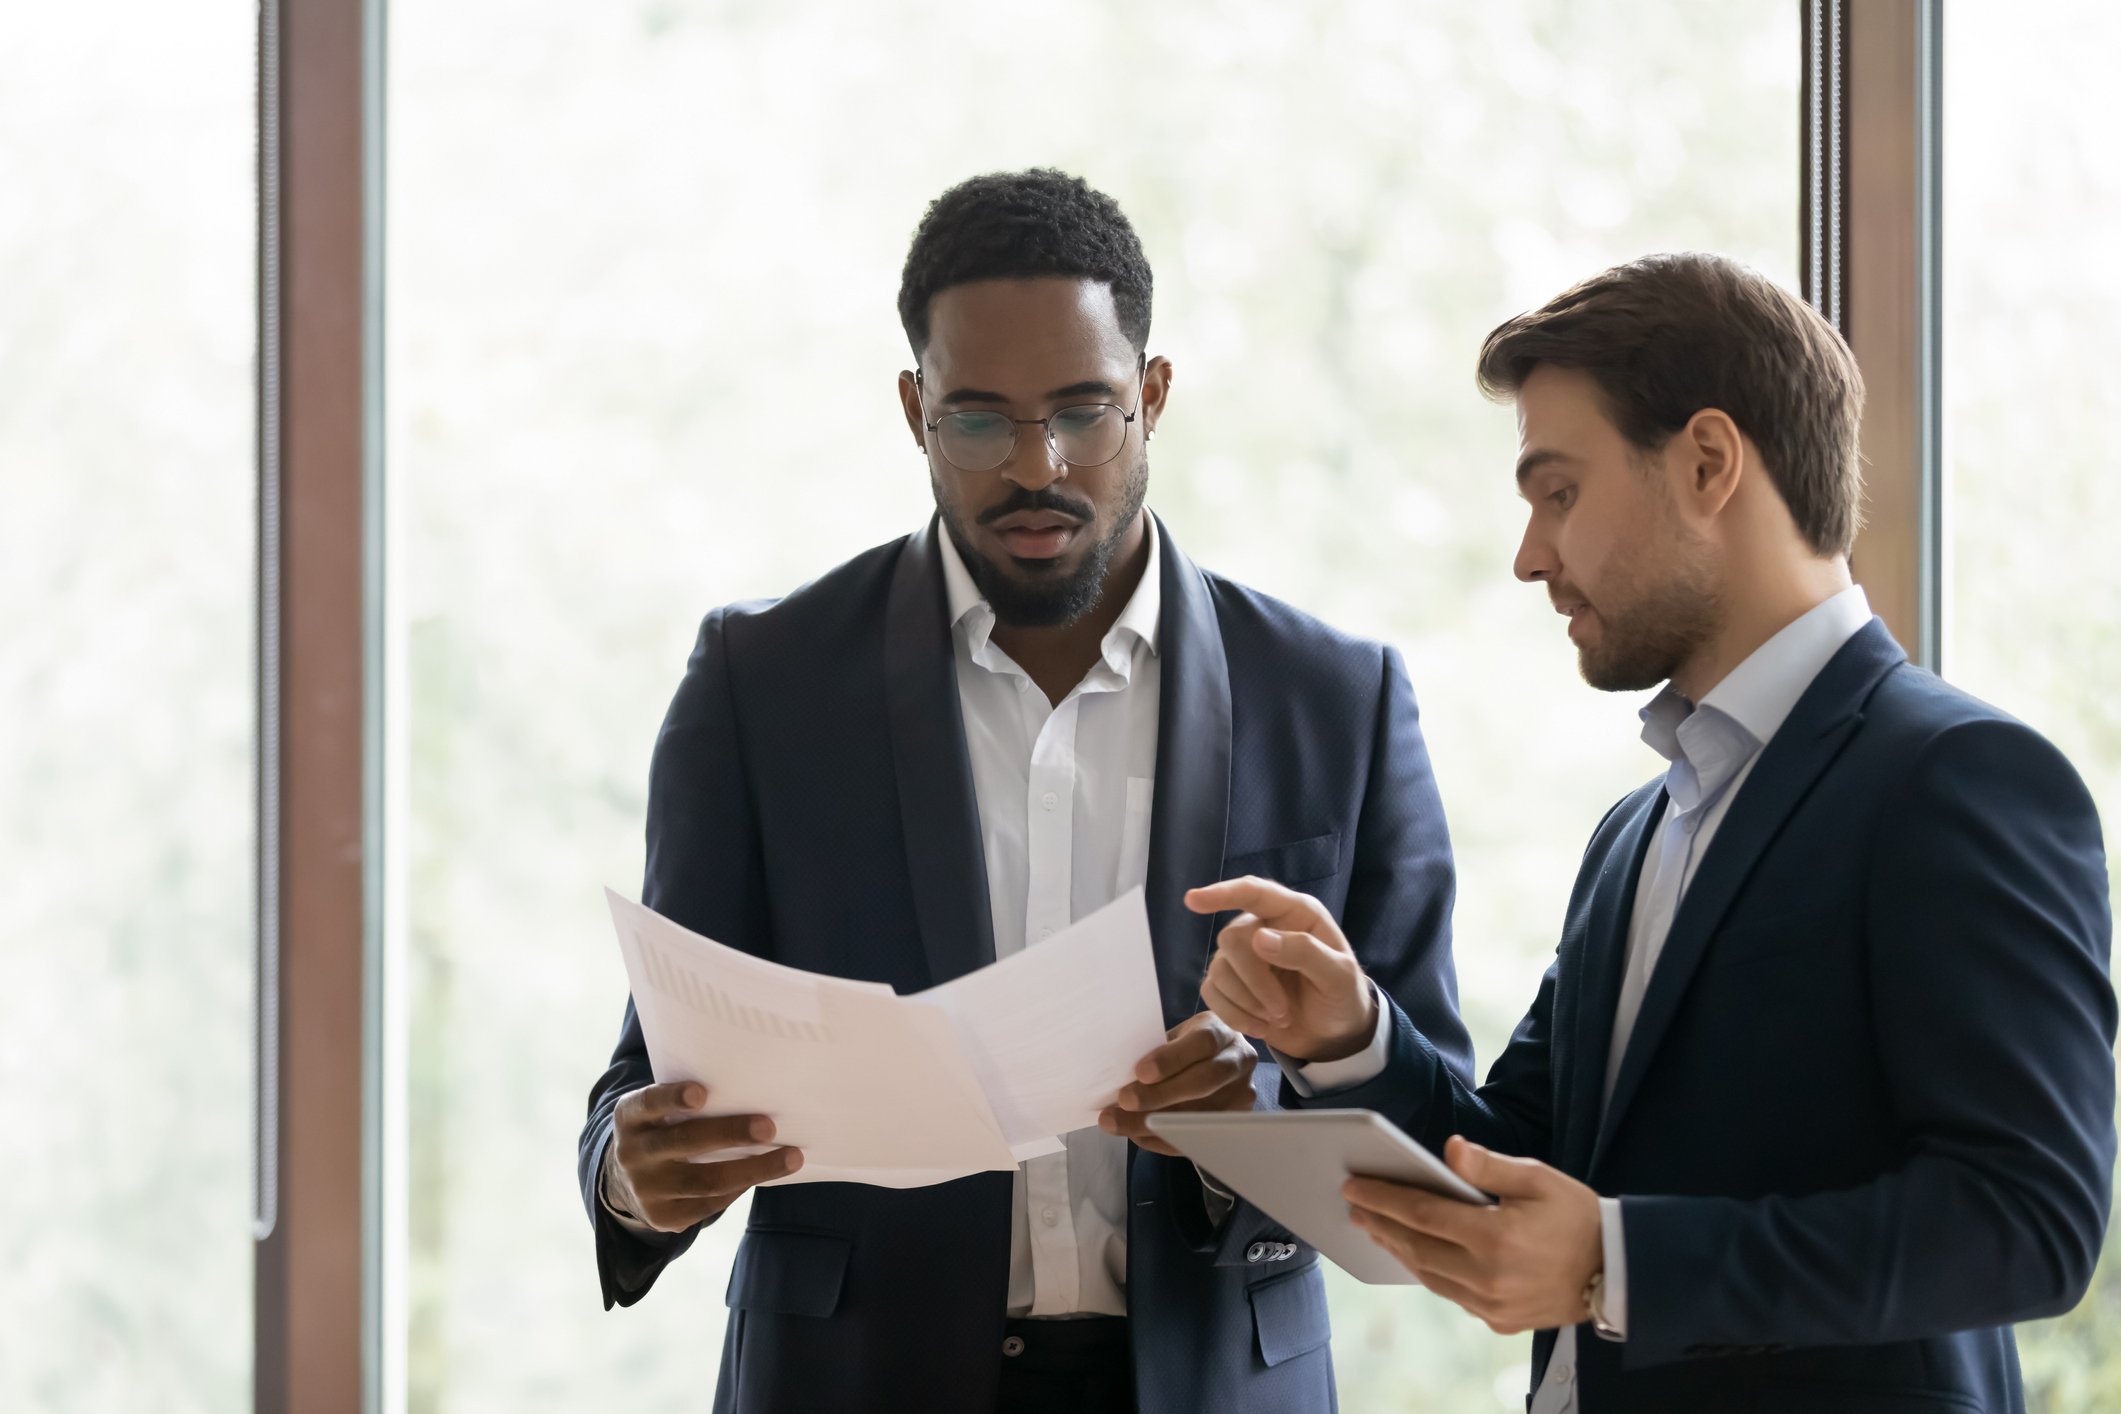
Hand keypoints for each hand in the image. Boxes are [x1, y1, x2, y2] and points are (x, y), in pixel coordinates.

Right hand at [607, 1081, 802, 1232]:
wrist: (625, 1181)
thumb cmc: (662, 1129)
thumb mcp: (659, 1112)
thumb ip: (689, 1104)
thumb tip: (755, 1095)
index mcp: (631, 1117)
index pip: (648, 1104)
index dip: (672, 1098)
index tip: (701, 1093)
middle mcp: (633, 1153)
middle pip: (686, 1143)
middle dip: (730, 1133)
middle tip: (769, 1126)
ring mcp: (646, 1189)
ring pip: (706, 1181)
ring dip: (754, 1169)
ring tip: (791, 1157)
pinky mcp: (663, 1217)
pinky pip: (709, 1203)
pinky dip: (740, 1186)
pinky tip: (765, 1173)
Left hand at [1097, 1012, 1259, 1155]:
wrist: (1221, 1062)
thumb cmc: (1188, 1047)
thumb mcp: (1177, 1036)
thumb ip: (1157, 1049)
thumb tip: (1120, 1074)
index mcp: (1222, 1031)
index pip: (1203, 1042)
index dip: (1172, 1059)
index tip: (1140, 1072)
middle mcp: (1239, 1061)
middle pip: (1205, 1081)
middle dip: (1161, 1095)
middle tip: (1125, 1101)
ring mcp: (1242, 1094)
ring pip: (1200, 1115)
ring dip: (1155, 1123)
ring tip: (1118, 1123)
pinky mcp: (1237, 1122)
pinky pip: (1198, 1138)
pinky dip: (1164, 1139)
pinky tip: (1137, 1135)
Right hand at [1184, 876, 1377, 1061]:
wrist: (1334, 1036)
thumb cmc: (1342, 996)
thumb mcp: (1340, 976)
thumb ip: (1306, 952)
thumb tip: (1259, 938)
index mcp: (1294, 913)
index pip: (1253, 892)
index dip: (1222, 893)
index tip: (1193, 900)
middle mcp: (1263, 927)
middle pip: (1232, 940)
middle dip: (1254, 981)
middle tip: (1282, 1012)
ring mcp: (1244, 957)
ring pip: (1219, 970)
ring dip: (1247, 1003)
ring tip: (1278, 1019)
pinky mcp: (1231, 986)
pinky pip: (1211, 993)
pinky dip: (1234, 1015)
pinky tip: (1260, 1027)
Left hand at [1343, 1136, 1602, 1334]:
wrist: (1617, 1272)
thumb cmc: (1578, 1216)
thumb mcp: (1539, 1178)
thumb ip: (1489, 1166)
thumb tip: (1448, 1149)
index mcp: (1496, 1237)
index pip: (1423, 1215)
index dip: (1384, 1199)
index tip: (1354, 1186)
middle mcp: (1489, 1277)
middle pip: (1417, 1247)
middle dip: (1381, 1223)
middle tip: (1355, 1205)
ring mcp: (1492, 1304)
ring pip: (1429, 1276)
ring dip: (1399, 1249)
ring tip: (1376, 1227)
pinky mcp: (1499, 1320)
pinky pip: (1451, 1295)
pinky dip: (1427, 1272)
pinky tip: (1415, 1254)